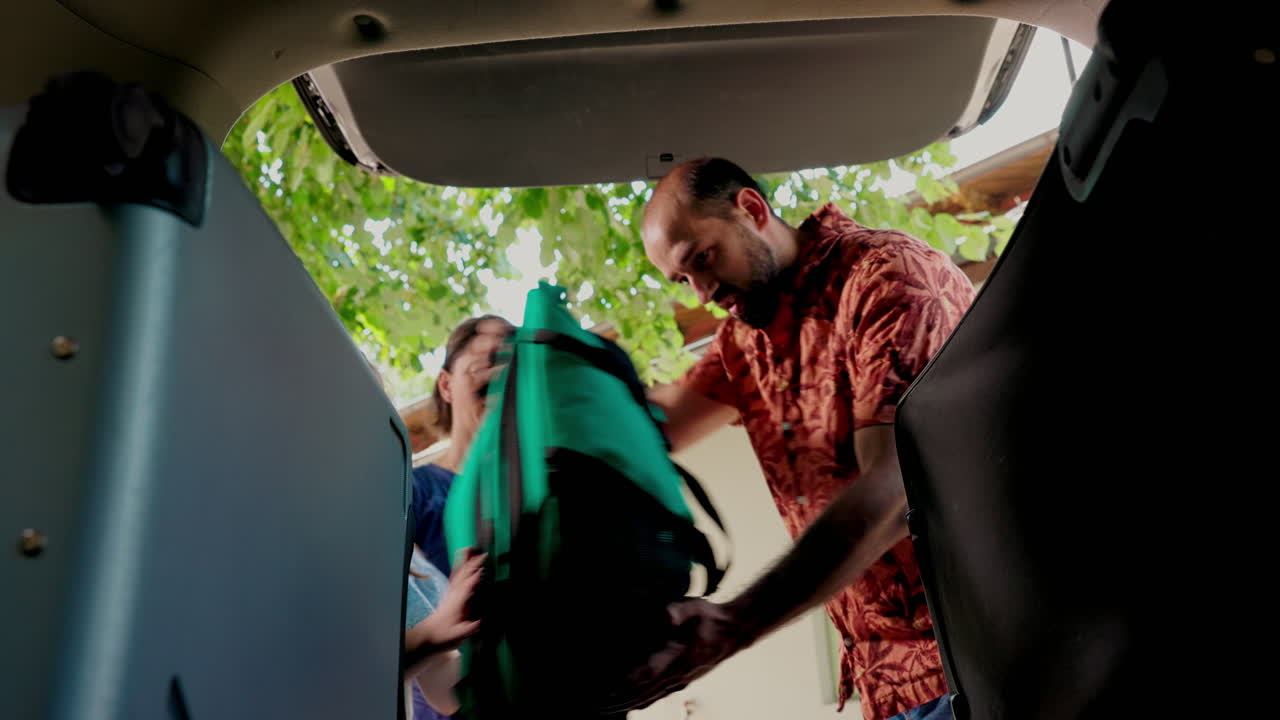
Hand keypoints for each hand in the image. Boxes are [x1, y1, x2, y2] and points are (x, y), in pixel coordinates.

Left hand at [405, 550, 484, 668]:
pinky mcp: (450, 593)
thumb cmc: (443, 635)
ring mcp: (451, 592)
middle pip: (463, 575)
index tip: (483, 569)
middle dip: (472, 563)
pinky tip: (462, 560)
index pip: (467, 586)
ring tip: (469, 548)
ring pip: (458, 572)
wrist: (428, 635)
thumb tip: (479, 622)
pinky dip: (459, 566)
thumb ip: (467, 628)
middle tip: (482, 553)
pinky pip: (455, 575)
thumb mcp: (457, 635)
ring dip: (464, 560)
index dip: (474, 577)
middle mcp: (454, 594)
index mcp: (457, 603)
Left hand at [602, 598, 750, 711]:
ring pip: (651, 697)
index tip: (611, 687)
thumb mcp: (697, 606)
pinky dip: (642, 702)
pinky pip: (658, 696)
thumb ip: (681, 610)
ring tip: (607, 706)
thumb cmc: (712, 617)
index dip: (630, 681)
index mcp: (679, 656)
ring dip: (629, 703)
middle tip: (599, 702)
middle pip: (646, 691)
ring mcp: (681, 680)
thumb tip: (668, 614)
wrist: (734, 631)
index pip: (650, 673)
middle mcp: (679, 673)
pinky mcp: (682, 681)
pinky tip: (632, 705)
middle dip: (621, 698)